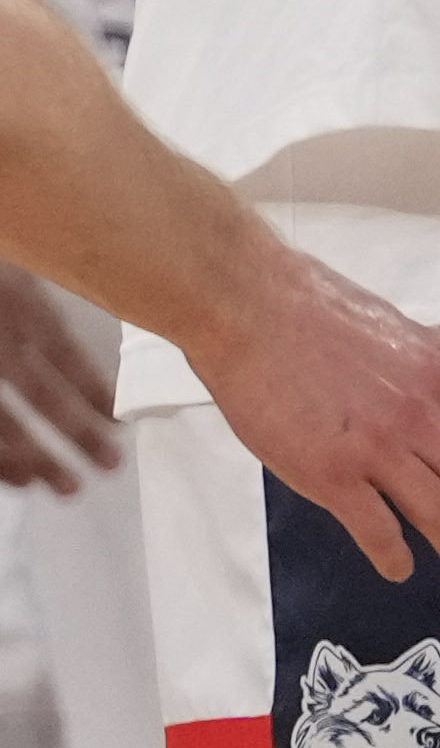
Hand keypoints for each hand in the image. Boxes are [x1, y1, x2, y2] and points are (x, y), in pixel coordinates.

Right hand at [0, 265, 116, 492]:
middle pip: (43, 396)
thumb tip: (79, 322)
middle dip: (79, 435)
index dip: (96, 392)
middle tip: (111, 466)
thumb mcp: (20, 260)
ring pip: (3, 425)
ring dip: (37, 460)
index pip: (68, 356)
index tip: (119, 421)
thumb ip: (36, 297)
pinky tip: (15, 479)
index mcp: (21, 303)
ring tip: (69, 487)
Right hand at [188, 238, 439, 590]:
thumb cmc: (312, 309)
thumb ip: (421, 342)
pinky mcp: (328, 473)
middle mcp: (417, 418)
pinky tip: (400, 569)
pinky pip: (376, 527)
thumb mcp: (388, 320)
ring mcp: (376, 449)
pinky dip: (394, 555)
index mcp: (434, 380)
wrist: (252, 311)